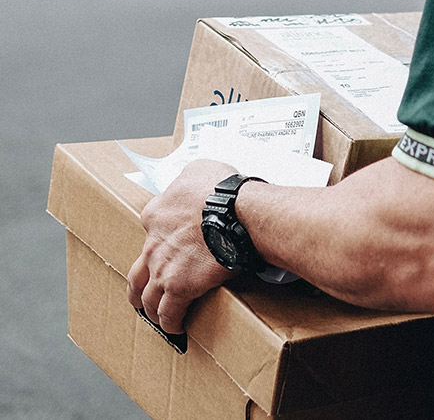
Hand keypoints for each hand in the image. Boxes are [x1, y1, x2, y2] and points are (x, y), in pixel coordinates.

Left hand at [127, 159, 238, 333]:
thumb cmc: (222, 189)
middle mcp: (153, 242)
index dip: (159, 244)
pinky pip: (169, 312)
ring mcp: (163, 267)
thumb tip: (198, 179)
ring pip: (146, 295)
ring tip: (157, 317)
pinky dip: (170, 322)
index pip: (151, 233)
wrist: (232, 211)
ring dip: (150, 307)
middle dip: (139, 285)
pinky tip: (175, 329)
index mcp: (156, 214)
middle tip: (143, 294)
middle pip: (138, 270)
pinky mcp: (179, 287)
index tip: (168, 250)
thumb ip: (192, 176)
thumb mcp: (201, 168)